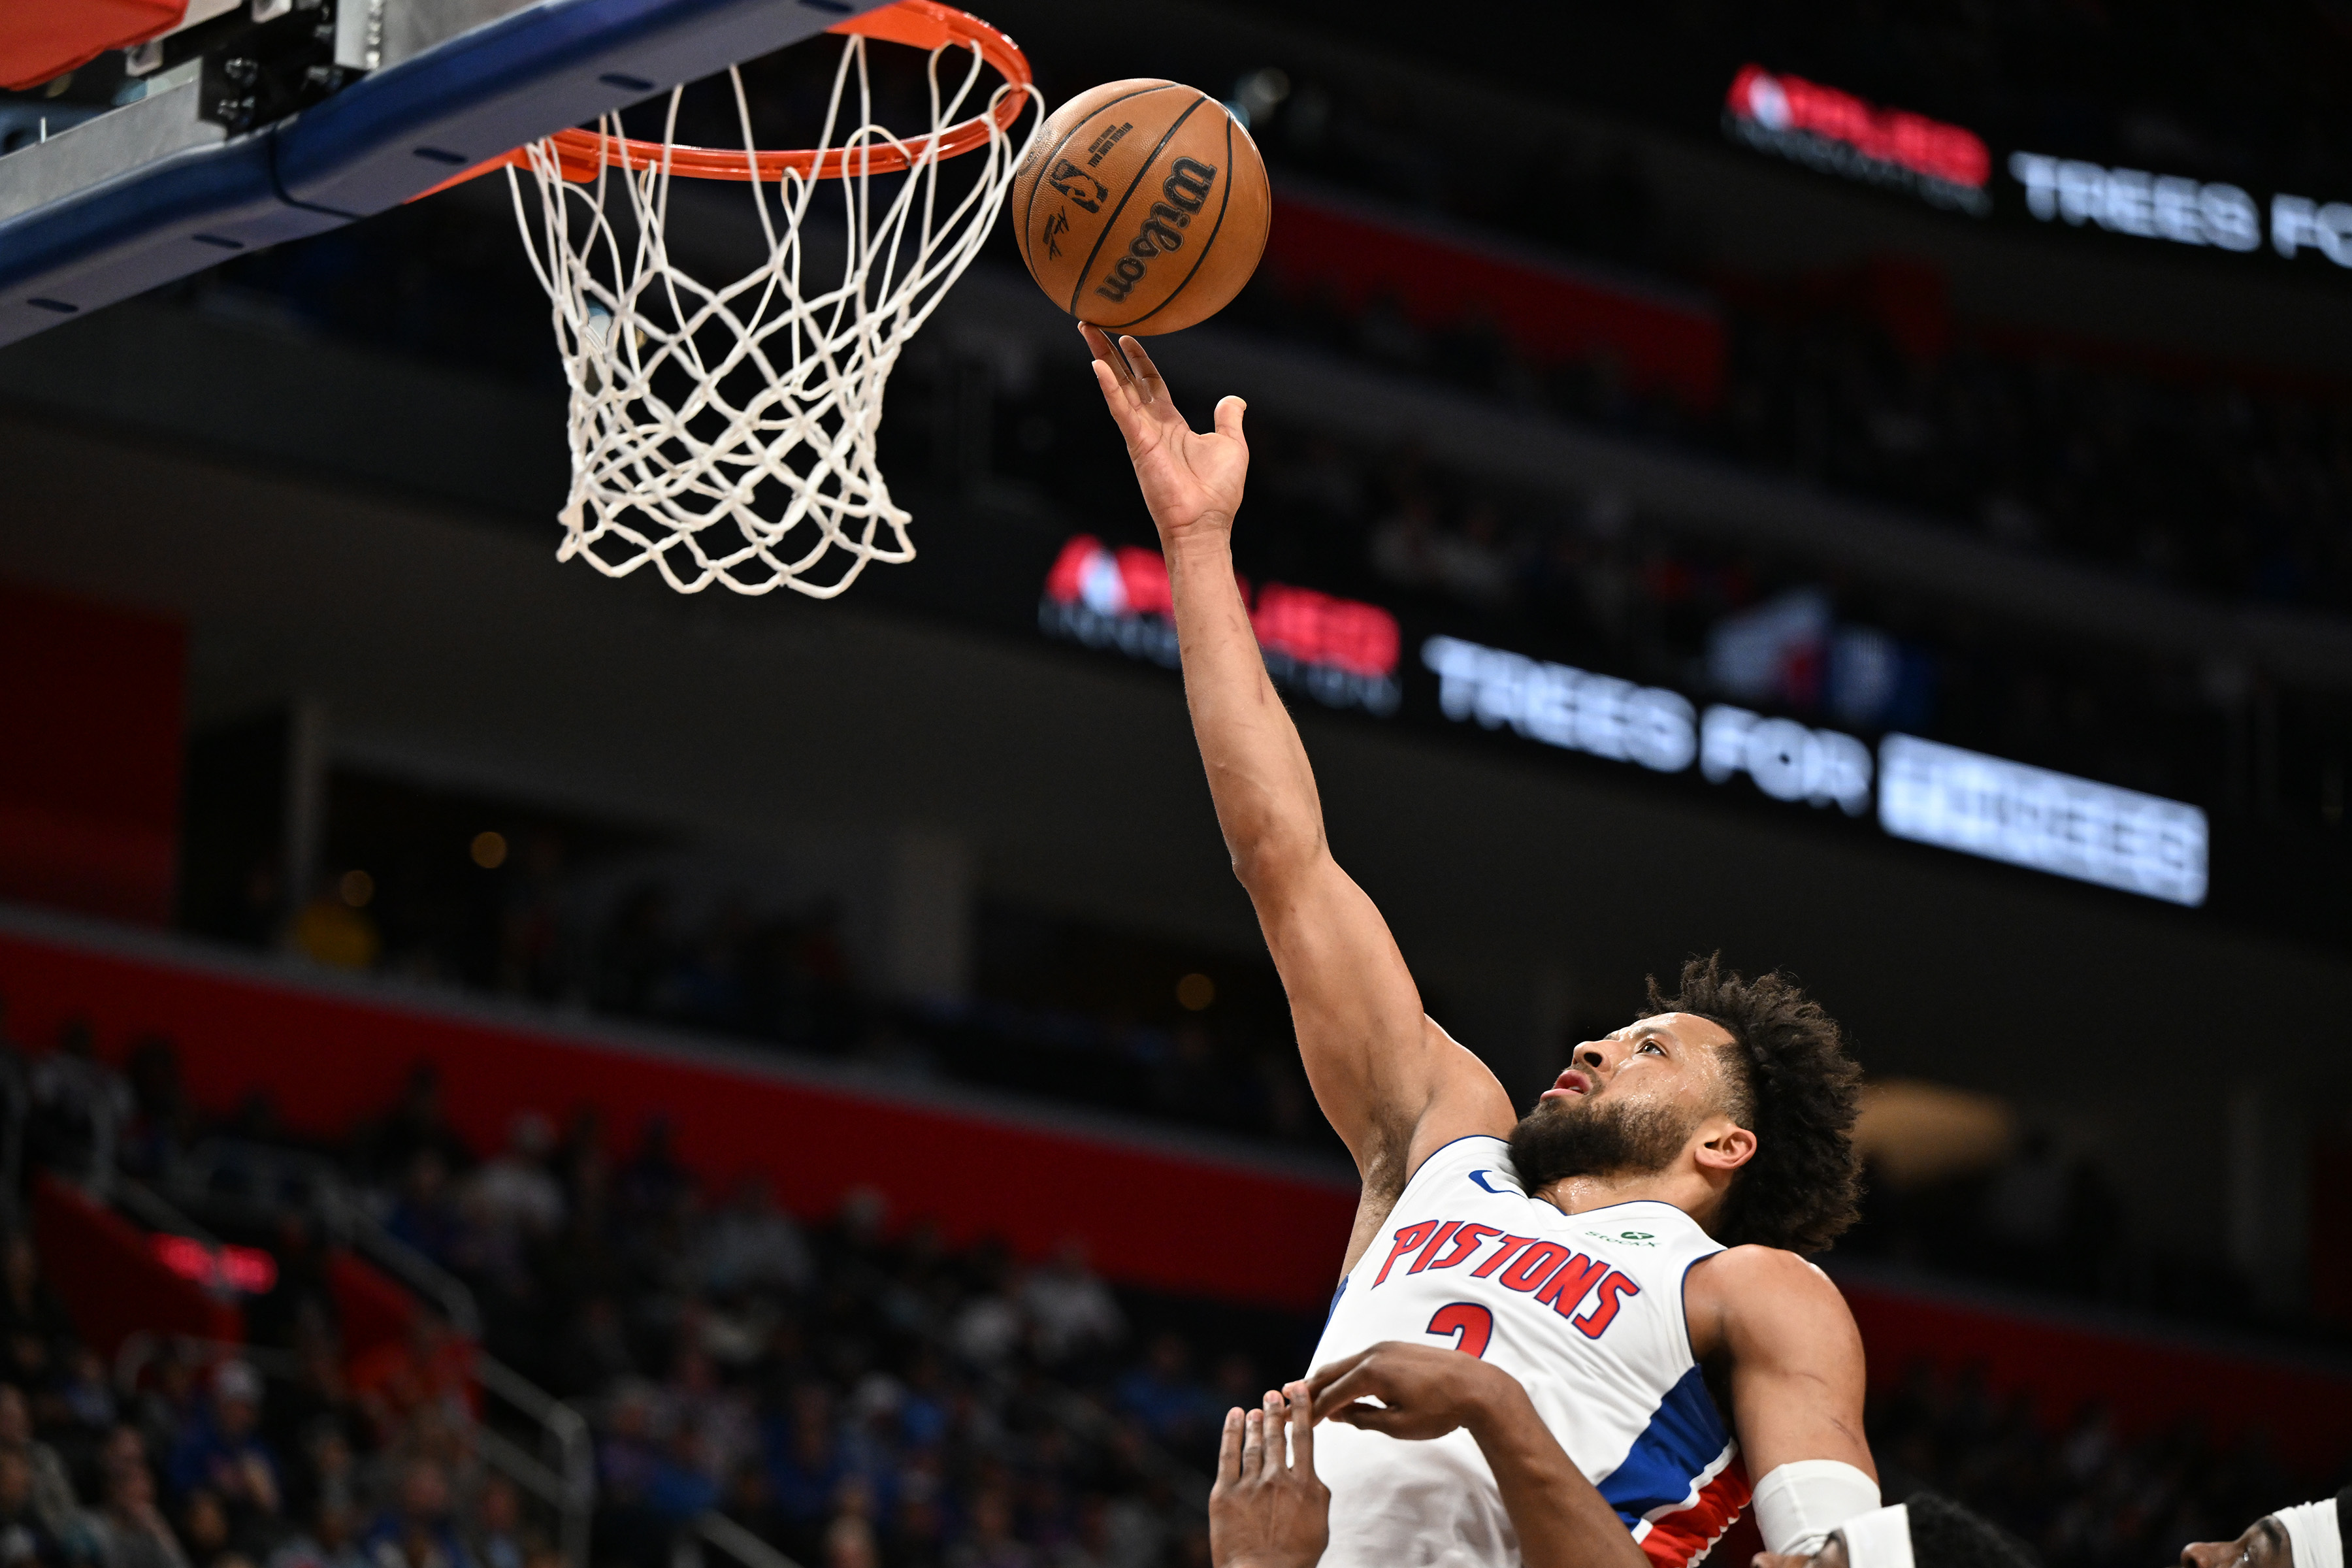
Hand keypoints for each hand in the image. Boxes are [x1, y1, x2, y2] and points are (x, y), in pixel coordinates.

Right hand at [1081, 323, 1248, 548]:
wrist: (1205, 522)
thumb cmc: (1218, 492)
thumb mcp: (1231, 445)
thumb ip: (1228, 419)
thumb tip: (1233, 399)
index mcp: (1171, 424)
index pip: (1151, 383)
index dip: (1140, 360)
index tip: (1129, 337)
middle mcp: (1152, 425)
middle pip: (1126, 378)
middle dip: (1109, 351)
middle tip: (1093, 325)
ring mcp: (1141, 433)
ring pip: (1117, 386)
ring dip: (1101, 357)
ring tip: (1086, 329)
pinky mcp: (1137, 442)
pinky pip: (1120, 409)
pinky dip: (1109, 386)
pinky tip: (1098, 364)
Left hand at [1210, 1382, 1328, 1567]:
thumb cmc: (1295, 1558)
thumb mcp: (1320, 1525)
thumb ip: (1316, 1494)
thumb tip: (1311, 1474)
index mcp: (1305, 1485)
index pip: (1304, 1437)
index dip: (1301, 1409)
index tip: (1299, 1389)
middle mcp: (1278, 1479)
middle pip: (1277, 1435)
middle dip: (1276, 1410)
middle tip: (1273, 1393)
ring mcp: (1250, 1485)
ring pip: (1254, 1443)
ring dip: (1255, 1422)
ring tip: (1256, 1408)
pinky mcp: (1224, 1494)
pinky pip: (1228, 1455)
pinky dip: (1230, 1432)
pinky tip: (1233, 1416)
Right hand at [1306, 1341, 1511, 1441]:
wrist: (1479, 1387)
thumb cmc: (1440, 1411)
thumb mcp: (1399, 1425)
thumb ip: (1364, 1419)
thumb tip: (1339, 1415)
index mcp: (1371, 1372)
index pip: (1331, 1393)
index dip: (1311, 1410)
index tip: (1292, 1421)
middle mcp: (1374, 1353)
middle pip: (1331, 1371)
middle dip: (1308, 1387)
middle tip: (1284, 1399)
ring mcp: (1386, 1347)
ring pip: (1347, 1363)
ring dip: (1327, 1378)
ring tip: (1307, 1391)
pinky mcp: (1398, 1347)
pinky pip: (1362, 1359)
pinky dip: (1346, 1373)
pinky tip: (1343, 1383)